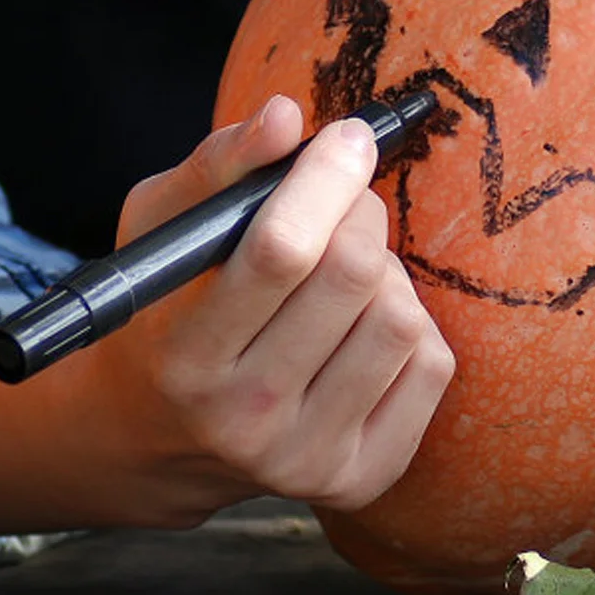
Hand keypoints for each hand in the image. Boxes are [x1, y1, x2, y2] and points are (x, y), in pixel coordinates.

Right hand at [93, 95, 455, 522]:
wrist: (161, 436)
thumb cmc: (170, 308)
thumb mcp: (164, 231)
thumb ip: (219, 168)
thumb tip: (285, 116)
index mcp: (185, 356)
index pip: (280, 252)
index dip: (326, 178)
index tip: (347, 136)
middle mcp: (244, 420)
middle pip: (352, 277)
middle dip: (358, 213)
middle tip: (346, 199)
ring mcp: (307, 458)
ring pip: (402, 319)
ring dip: (386, 273)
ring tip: (346, 274)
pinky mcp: (362, 478)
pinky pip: (433, 365)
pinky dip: (412, 327)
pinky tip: (364, 328)